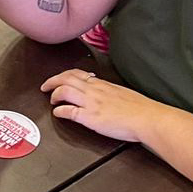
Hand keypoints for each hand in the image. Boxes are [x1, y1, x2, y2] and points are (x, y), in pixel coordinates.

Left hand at [41, 69, 160, 142]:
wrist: (147, 118)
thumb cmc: (140, 109)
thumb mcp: (122, 93)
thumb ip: (110, 92)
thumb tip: (105, 94)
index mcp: (102, 84)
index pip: (78, 73)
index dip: (65, 74)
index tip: (59, 77)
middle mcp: (94, 90)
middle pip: (66, 78)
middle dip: (52, 80)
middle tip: (45, 86)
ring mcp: (91, 103)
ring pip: (64, 90)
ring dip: (54, 94)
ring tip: (51, 99)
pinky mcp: (90, 117)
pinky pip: (68, 111)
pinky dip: (59, 111)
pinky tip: (57, 113)